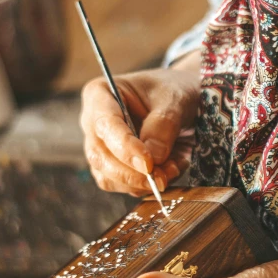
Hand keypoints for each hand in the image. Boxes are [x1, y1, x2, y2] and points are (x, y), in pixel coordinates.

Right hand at [80, 67, 199, 196]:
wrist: (182, 100)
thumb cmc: (174, 90)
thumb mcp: (174, 99)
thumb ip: (163, 126)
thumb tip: (151, 161)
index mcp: (101, 94)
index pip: (105, 125)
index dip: (125, 147)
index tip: (148, 163)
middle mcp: (94, 122)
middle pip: (100, 157)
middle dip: (131, 173)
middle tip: (161, 178)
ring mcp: (102, 147)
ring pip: (108, 178)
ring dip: (141, 183)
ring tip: (172, 169)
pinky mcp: (114, 167)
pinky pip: (124, 186)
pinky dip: (147, 186)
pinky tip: (169, 171)